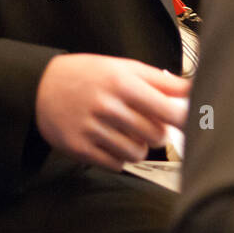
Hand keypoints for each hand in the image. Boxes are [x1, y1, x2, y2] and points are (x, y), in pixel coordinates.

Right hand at [34, 54, 190, 170]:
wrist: (41, 86)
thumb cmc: (88, 75)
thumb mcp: (123, 67)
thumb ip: (160, 80)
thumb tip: (192, 90)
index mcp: (122, 83)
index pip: (167, 110)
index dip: (185, 119)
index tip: (192, 122)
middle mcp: (107, 107)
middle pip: (156, 136)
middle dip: (158, 133)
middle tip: (147, 123)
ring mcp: (92, 129)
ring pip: (137, 154)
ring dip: (138, 147)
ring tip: (126, 133)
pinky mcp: (79, 148)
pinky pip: (115, 165)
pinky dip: (117, 157)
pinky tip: (108, 141)